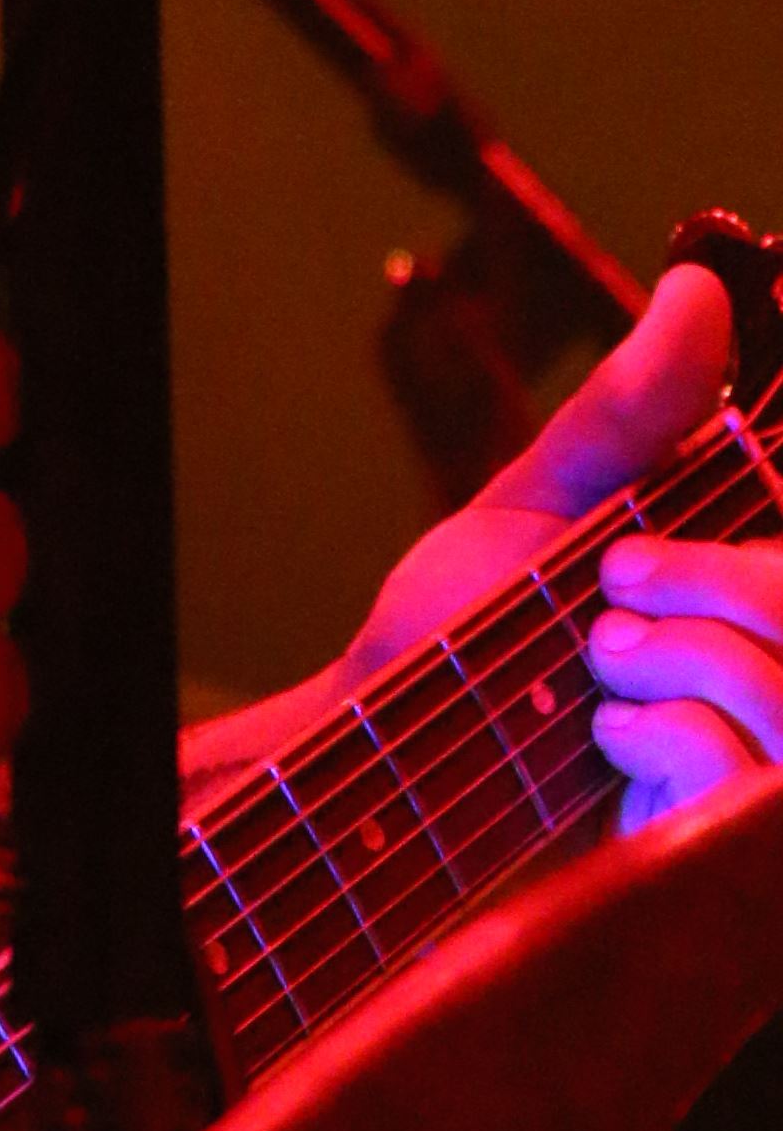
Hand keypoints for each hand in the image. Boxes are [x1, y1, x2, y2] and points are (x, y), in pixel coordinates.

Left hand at [341, 254, 782, 824]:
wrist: (386, 754)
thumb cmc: (466, 630)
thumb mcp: (544, 501)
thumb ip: (631, 413)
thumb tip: (698, 289)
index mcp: (746, 590)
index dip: (759, 542)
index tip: (661, 540)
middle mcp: (765, 671)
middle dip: (726, 580)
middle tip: (616, 581)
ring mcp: (754, 769)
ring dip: (686, 658)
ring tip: (600, 661)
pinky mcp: (717, 842)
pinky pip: (747, 771)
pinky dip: (667, 735)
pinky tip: (605, 736)